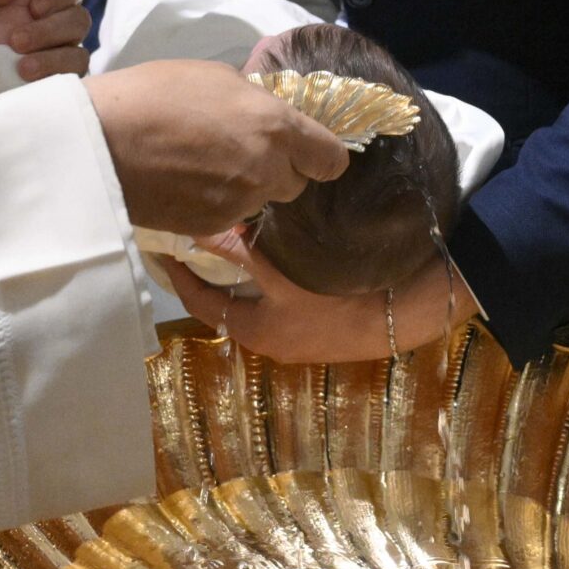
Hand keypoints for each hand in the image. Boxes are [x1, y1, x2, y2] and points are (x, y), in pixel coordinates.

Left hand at [0, 0, 84, 73]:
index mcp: (20, 2)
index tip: (32, 0)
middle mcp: (42, 23)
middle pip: (74, 3)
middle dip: (52, 15)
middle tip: (17, 37)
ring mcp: (53, 52)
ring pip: (78, 35)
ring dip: (51, 44)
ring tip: (20, 65)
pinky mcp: (57, 81)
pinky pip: (77, 67)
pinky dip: (55, 68)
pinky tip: (28, 77)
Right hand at [84, 61, 347, 236]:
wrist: (101, 141)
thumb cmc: (155, 94)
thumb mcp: (215, 77)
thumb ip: (255, 102)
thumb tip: (265, 114)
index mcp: (276, 127)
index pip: (332, 160)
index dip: (320, 156)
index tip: (305, 151)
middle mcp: (267, 170)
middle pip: (296, 184)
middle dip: (278, 171)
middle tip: (241, 152)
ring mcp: (240, 203)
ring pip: (261, 201)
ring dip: (246, 188)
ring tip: (205, 165)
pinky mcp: (212, 226)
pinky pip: (231, 216)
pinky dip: (217, 203)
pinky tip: (187, 183)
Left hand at [169, 237, 481, 362]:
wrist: (403, 314)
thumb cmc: (339, 297)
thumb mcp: (284, 272)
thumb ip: (241, 250)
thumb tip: (201, 229)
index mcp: (253, 332)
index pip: (200, 300)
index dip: (180, 272)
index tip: (164, 243)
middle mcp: (268, 340)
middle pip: (225, 300)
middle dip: (210, 269)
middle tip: (193, 230)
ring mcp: (295, 335)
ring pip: (253, 297)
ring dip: (240, 270)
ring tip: (227, 230)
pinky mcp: (319, 325)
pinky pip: (278, 297)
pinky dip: (266, 275)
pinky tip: (272, 247)